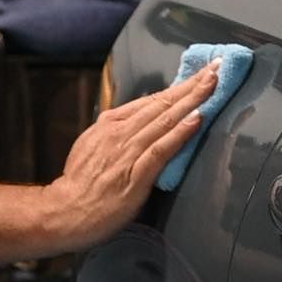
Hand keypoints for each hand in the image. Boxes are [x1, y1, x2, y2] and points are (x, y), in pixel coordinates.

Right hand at [41, 61, 219, 251]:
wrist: (64, 212)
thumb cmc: (81, 184)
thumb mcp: (93, 145)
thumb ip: (117, 132)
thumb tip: (139, 121)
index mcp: (111, 123)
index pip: (152, 100)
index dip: (178, 86)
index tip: (200, 74)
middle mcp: (120, 132)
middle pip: (162, 103)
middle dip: (191, 85)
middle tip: (217, 68)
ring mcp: (127, 152)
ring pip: (164, 120)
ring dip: (191, 100)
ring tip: (212, 85)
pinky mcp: (134, 175)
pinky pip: (161, 149)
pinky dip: (179, 132)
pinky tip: (197, 119)